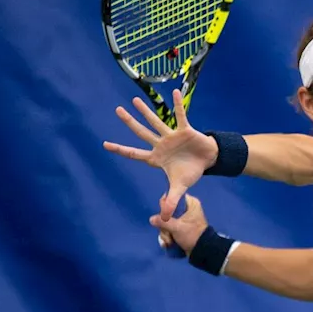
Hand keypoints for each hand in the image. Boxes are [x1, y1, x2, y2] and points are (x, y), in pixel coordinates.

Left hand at [103, 89, 217, 219]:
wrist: (207, 160)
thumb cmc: (190, 171)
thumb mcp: (180, 188)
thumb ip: (172, 201)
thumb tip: (166, 219)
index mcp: (156, 158)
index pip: (135, 153)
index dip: (121, 150)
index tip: (105, 145)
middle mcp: (160, 144)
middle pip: (142, 132)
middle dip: (130, 122)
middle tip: (117, 110)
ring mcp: (171, 136)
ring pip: (156, 122)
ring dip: (146, 111)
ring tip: (134, 100)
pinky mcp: (185, 130)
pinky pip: (180, 115)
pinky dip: (178, 105)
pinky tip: (173, 92)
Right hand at [151, 193, 209, 255]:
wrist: (202, 251)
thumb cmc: (192, 236)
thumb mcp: (177, 228)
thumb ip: (163, 222)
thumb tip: (151, 219)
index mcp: (190, 203)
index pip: (173, 197)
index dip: (166, 207)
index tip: (165, 217)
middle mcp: (186, 209)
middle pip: (167, 212)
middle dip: (165, 226)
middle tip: (168, 233)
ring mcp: (182, 219)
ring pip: (166, 222)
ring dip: (165, 233)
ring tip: (170, 241)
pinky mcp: (180, 228)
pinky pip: (169, 228)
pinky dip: (168, 236)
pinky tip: (168, 244)